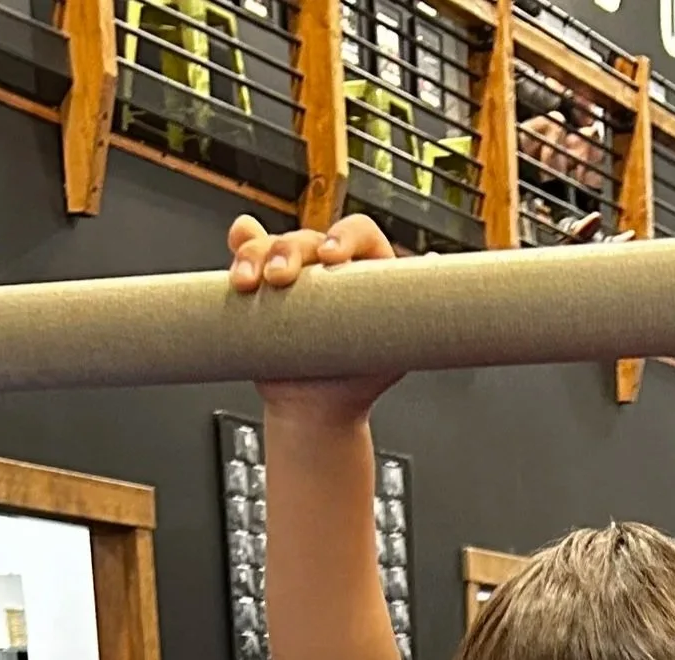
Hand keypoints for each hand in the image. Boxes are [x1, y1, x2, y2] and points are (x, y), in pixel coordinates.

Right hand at [228, 211, 401, 414]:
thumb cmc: (358, 379)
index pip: (359, 233)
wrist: (318, 411)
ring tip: (248, 282)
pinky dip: (240, 245)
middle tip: (281, 279)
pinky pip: (248, 255)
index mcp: (366, 268)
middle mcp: (327, 266)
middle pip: (306, 238)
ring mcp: (294, 276)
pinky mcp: (263, 288)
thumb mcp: (391, 349)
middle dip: (288, 251)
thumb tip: (438, 268)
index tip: (332, 258)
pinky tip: (236, 240)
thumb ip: (413, 316)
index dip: (344, 238)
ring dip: (255, 254)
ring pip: (270, 245)